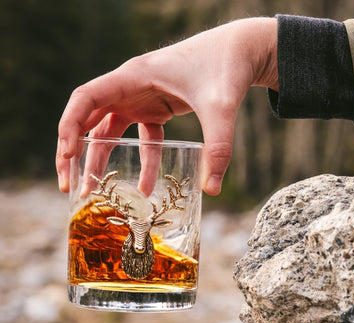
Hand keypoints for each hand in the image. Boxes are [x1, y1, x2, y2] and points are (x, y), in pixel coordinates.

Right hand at [56, 17, 277, 194]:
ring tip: (97, 193)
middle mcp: (130, 87)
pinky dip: (141, 161)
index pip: (86, 98)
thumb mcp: (220, 107)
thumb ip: (218, 146)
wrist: (240, 51)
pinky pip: (142, 139)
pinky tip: (145, 186)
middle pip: (90, 120)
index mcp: (133, 76)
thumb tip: (212, 189)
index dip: (69, 126)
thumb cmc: (225, 68)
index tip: (66, 158)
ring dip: (103, 161)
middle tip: (70, 186)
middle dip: (76, 154)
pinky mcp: (157, 109)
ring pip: (112, 132)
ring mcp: (142, 98)